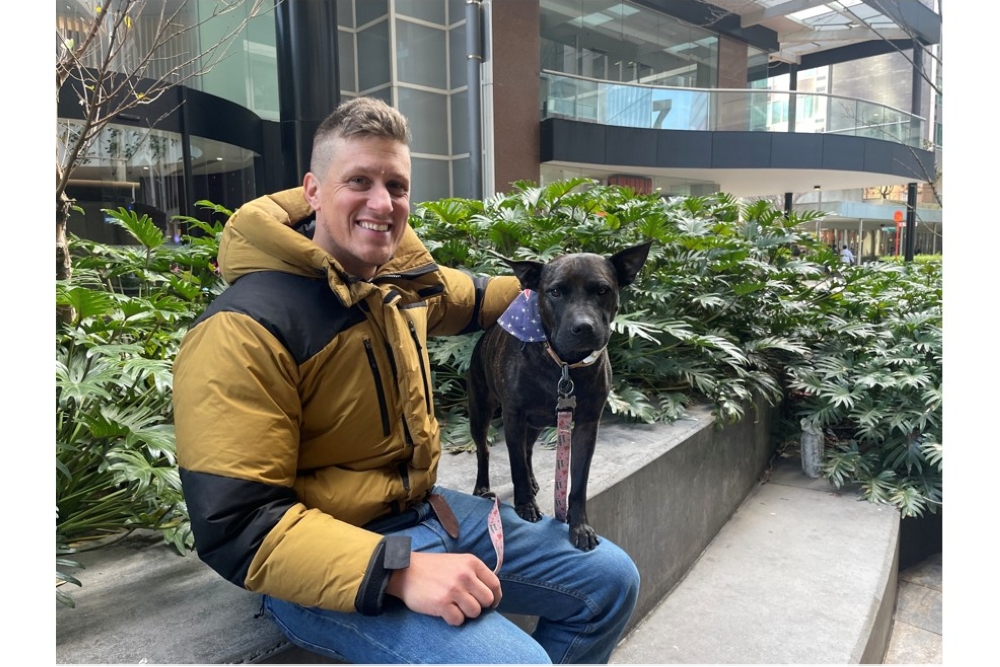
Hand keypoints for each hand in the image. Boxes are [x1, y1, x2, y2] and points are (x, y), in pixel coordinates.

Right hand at [385, 551, 501, 625]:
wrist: (405, 570)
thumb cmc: (432, 568)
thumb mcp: (457, 562)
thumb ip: (473, 573)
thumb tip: (490, 593)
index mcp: (471, 563)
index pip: (494, 584)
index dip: (495, 597)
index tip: (491, 603)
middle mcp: (465, 575)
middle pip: (487, 600)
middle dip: (479, 606)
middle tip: (467, 605)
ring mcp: (454, 589)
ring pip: (474, 612)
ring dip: (466, 613)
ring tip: (454, 606)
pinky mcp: (442, 603)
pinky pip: (458, 620)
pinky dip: (453, 619)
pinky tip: (445, 612)